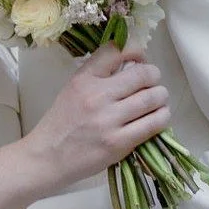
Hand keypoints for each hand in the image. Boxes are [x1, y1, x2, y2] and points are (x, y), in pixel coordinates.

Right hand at [26, 45, 169, 193]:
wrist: (47, 158)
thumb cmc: (61, 124)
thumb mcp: (72, 89)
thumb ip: (98, 76)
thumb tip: (133, 64)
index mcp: (84, 79)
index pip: (117, 51)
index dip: (137, 52)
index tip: (140, 60)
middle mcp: (97, 96)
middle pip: (143, 74)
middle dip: (154, 77)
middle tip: (153, 85)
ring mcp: (109, 120)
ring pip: (153, 98)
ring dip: (161, 98)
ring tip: (158, 102)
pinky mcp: (119, 143)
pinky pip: (154, 124)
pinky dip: (161, 118)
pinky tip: (157, 118)